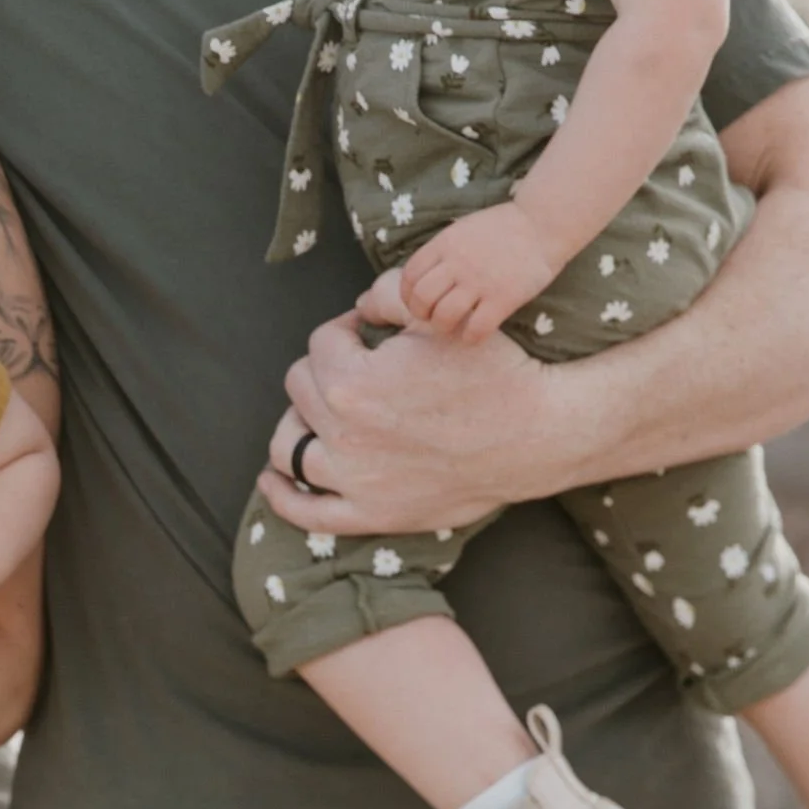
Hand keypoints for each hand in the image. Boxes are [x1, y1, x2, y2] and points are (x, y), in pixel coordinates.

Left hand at [258, 295, 571, 537]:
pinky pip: (307, 512)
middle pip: (300, 387)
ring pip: (289, 446)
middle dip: (323, 369)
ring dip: (296, 423)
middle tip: (356, 368)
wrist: (536, 436)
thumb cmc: (493, 374)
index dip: (344, 330)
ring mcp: (354, 480)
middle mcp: (343, 433)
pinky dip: (282, 495)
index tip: (367, 334)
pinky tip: (272, 480)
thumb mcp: (441, 318)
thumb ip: (390, 294)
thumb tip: (358, 305)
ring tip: (315, 414)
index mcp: (353, 382)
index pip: (322, 342)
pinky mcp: (370, 514)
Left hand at [397, 204, 560, 344]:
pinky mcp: (503, 298)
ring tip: (451, 327)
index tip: (416, 302)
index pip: (410, 275)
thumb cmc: (504, 227)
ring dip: (442, 327)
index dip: (407, 294)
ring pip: (444, 316)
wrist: (542, 224)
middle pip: (421, 298)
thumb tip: (425, 276)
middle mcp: (457, 263)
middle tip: (431, 318)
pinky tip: (474, 335)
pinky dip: (470, 337)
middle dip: (421, 313)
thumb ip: (443, 250)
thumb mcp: (463, 229)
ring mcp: (479, 282)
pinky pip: (476, 328)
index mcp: (445, 244)